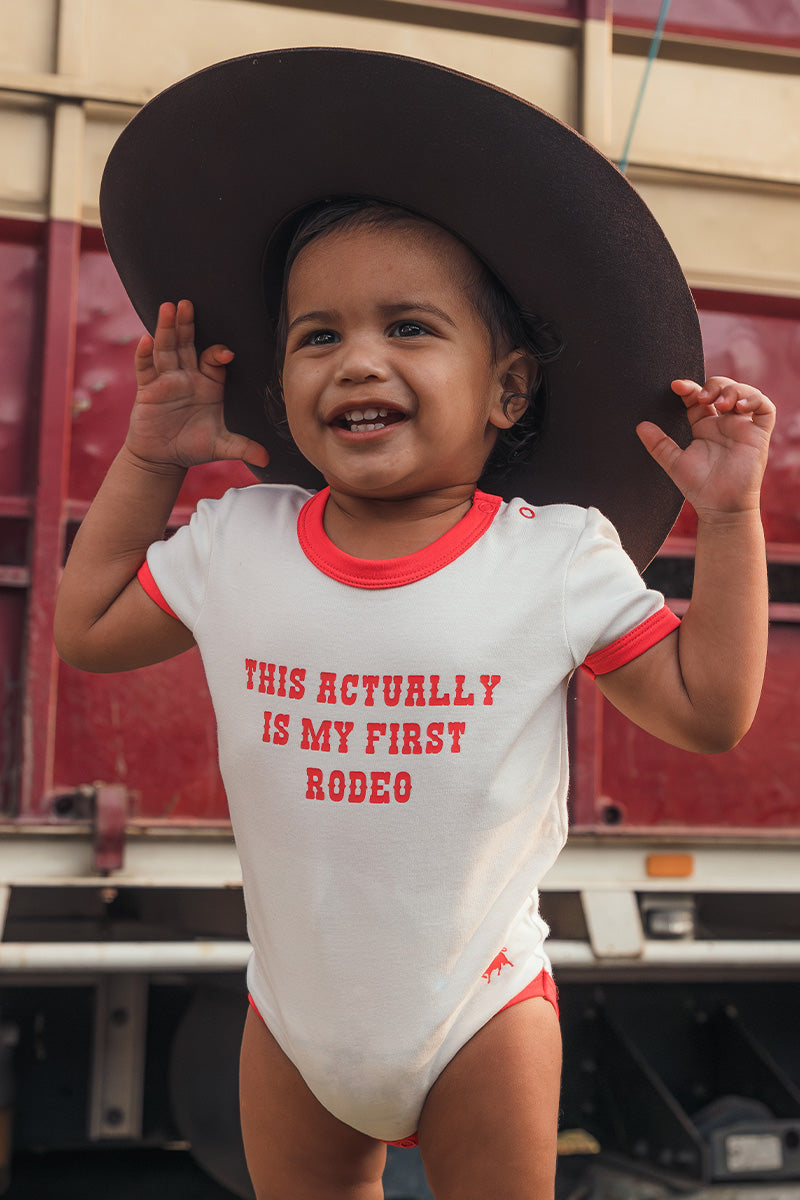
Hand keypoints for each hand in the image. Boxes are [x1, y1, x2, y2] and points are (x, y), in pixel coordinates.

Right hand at [126, 299, 269, 471]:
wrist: (163, 458)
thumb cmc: (193, 446)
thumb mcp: (220, 446)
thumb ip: (243, 447)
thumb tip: (267, 460)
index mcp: (208, 383)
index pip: (214, 359)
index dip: (219, 354)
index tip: (227, 354)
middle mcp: (187, 376)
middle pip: (187, 345)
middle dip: (187, 325)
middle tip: (188, 303)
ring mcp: (166, 380)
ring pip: (166, 349)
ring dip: (166, 329)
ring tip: (168, 307)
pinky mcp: (147, 389)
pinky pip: (145, 369)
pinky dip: (144, 355)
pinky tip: (146, 340)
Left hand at [637, 376, 774, 519]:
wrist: (720, 508)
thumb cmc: (699, 488)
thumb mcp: (674, 462)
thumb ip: (659, 444)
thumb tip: (640, 426)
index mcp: (704, 427)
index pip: (698, 398)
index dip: (689, 388)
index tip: (675, 386)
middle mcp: (724, 424)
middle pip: (722, 389)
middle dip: (713, 385)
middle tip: (700, 397)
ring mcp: (743, 428)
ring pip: (745, 394)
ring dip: (733, 390)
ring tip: (719, 403)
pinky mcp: (759, 435)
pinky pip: (766, 409)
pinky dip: (754, 400)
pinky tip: (738, 408)